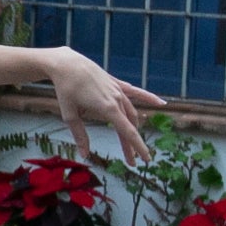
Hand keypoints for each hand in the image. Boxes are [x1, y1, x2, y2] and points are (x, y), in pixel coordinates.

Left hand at [42, 47, 165, 160]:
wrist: (66, 63)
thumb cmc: (65, 89)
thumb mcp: (69, 114)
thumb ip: (80, 135)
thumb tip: (85, 154)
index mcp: (108, 108)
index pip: (128, 132)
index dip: (137, 147)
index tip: (145, 160)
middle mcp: (117, 99)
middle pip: (129, 126)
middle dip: (131, 145)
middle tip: (131, 161)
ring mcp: (118, 90)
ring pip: (131, 112)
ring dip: (134, 129)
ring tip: (132, 145)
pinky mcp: (116, 83)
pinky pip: (135, 92)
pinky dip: (148, 98)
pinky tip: (160, 103)